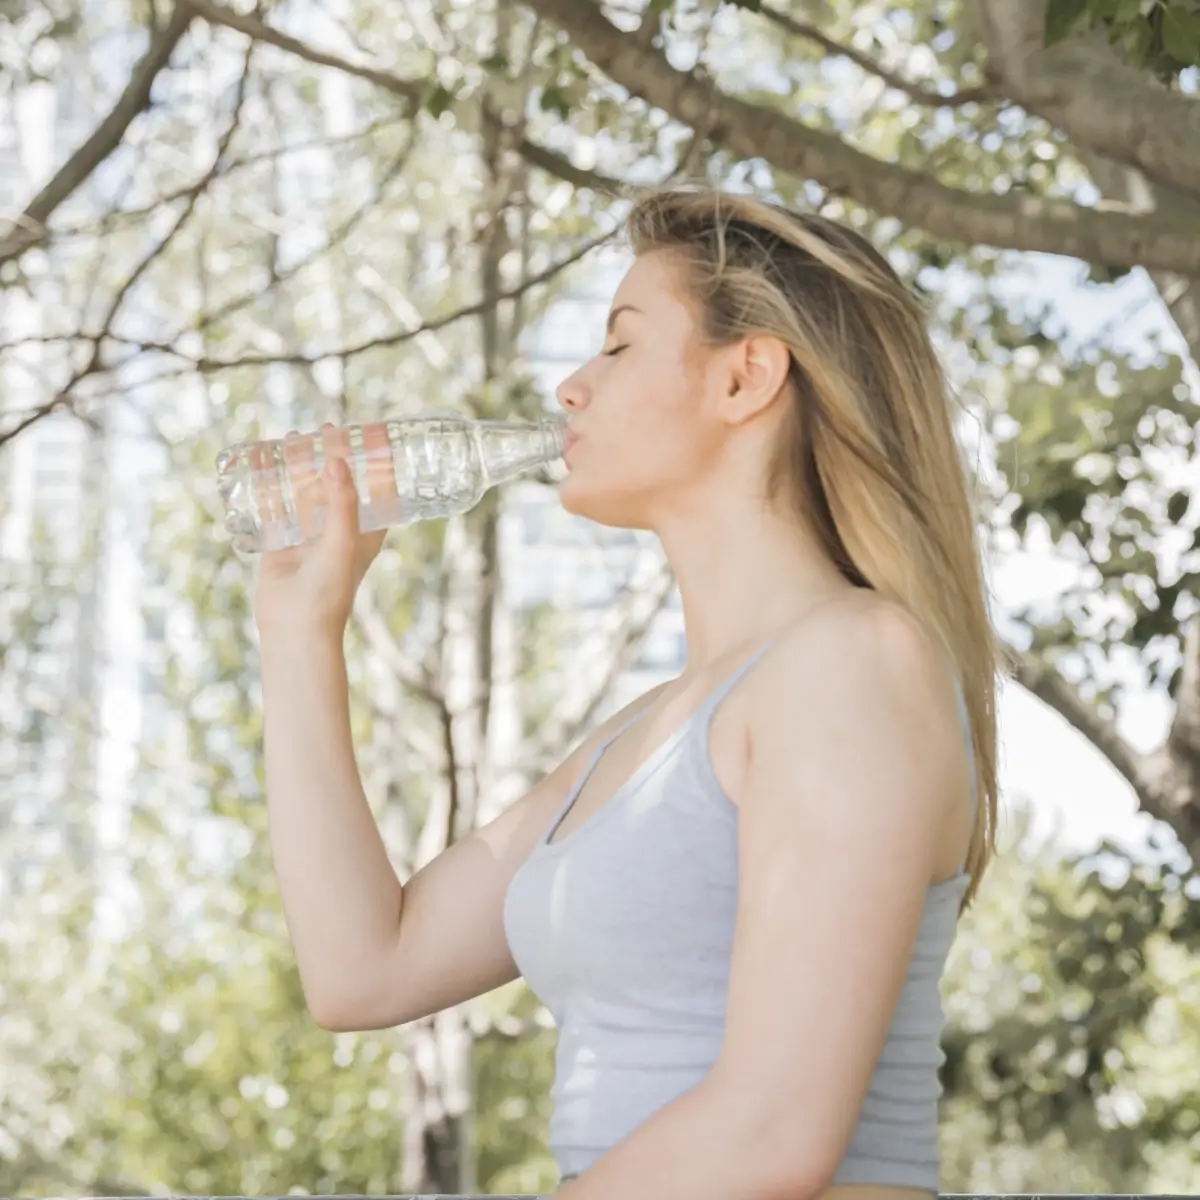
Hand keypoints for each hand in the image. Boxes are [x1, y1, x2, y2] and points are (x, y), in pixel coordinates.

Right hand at [254, 424, 386, 638]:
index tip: (367, 434)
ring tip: (292, 440)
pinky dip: (272, 488)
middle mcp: (340, 531)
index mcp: (366, 533)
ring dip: (301, 467)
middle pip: (338, 485)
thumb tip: (338, 461)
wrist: (294, 628)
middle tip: (323, 430)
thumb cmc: (329, 592)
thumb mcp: (343, 542)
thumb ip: (342, 503)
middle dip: (332, 458)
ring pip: (307, 492)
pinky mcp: (282, 543)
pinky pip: (277, 508)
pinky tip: (263, 466)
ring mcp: (310, 536)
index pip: (376, 490)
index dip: (373, 463)